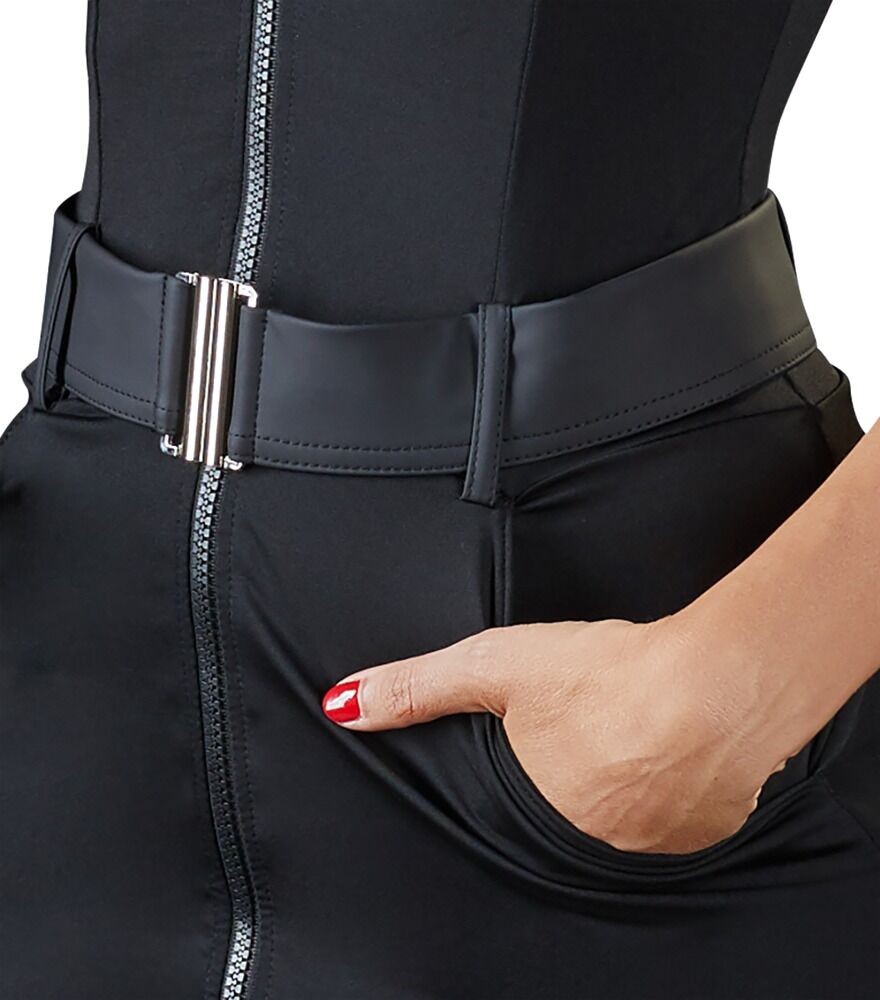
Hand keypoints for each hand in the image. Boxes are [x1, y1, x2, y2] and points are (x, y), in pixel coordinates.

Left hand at [322, 618, 788, 854]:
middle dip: (575, 778)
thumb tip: (343, 706)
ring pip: (627, 819)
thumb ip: (416, 689)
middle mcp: (590, 848)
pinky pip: (678, 818)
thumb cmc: (606, 675)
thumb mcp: (496, 668)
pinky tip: (678, 749)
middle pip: (569, 815)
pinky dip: (672, 788)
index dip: (526, 775)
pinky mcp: (707, 833)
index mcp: (534, 817)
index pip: (510, 812)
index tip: (542, 754)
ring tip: (634, 736)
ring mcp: (652, 848)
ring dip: (625, 785)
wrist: (715, 684)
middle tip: (594, 734)